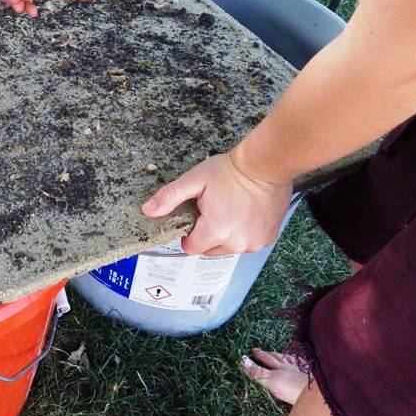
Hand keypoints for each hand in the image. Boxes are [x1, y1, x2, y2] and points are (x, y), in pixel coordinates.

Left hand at [141, 150, 292, 255]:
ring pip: (229, 248)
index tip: (195, 216)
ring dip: (226, 235)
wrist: (266, 166)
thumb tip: (147, 211)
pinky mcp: (267, 239)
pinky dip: (243, 233)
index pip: (191, 247)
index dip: (189, 232)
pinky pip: (247, 243)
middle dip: (207, 234)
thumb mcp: (194, 180)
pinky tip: (245, 213)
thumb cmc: (229, 171)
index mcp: (216, 231)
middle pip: (210, 250)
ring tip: (230, 209)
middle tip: (213, 209)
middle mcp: (236, 243)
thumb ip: (169, 197)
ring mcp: (254, 243)